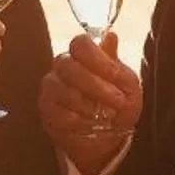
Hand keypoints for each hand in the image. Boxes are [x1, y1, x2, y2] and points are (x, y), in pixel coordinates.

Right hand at [40, 33, 142, 174]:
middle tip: (117, 101)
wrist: (108, 138)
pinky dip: (78, 121)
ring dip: (88, 106)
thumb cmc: (117, 106)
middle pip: (69, 66)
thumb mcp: (127, 85)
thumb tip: (111, 35)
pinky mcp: (46, 111)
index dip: (98, 58)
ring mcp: (51, 89)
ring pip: (62, 90)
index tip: (116, 75)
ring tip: (104, 115)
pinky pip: (58, 113)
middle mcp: (62, 67)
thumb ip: (116, 64)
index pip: (80, 44)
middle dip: (97, 86)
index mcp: (82, 56)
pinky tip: (88, 124)